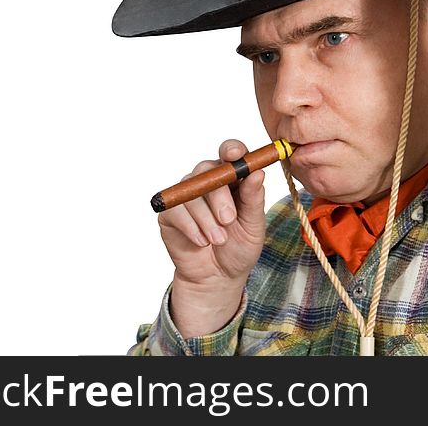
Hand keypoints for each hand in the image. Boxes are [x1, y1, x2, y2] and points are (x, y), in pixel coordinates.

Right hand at [158, 139, 266, 335]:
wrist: (218, 278)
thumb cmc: (239, 247)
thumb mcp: (254, 226)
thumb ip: (254, 199)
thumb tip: (257, 173)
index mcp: (232, 180)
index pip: (230, 154)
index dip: (232, 149)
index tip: (234, 154)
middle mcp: (208, 182)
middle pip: (207, 170)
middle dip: (219, 196)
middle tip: (228, 220)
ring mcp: (187, 196)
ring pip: (192, 193)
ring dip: (207, 219)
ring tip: (218, 239)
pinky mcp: (170, 213)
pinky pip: (176, 210)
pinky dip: (191, 227)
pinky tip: (201, 241)